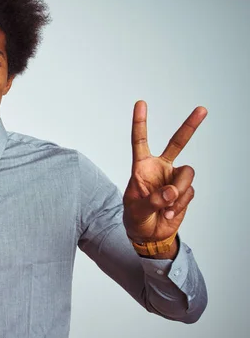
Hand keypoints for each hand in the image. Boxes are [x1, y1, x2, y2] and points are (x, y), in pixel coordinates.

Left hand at [122, 100, 206, 246]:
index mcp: (141, 167)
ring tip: (167, 207)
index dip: (140, 122)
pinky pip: (189, 192)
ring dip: (179, 191)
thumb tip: (171, 192)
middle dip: (190, 126)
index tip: (141, 103)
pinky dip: (181, 204)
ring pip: (187, 174)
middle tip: (202, 109)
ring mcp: (174, 178)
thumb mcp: (136, 210)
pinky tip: (170, 213)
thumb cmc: (135, 218)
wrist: (149, 235)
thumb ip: (153, 200)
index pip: (140, 141)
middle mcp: (160, 168)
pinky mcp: (185, 190)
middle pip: (177, 143)